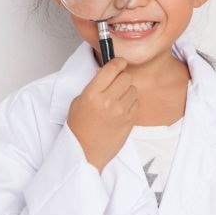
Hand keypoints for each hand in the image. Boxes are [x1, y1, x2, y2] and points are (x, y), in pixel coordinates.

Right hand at [67, 57, 137, 171]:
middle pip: (126, 77)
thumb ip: (94, 86)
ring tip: (117, 100)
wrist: (85, 152)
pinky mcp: (130, 120)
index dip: (118, 62)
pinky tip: (121, 110)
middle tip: (116, 84)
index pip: (111, 68)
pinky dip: (131, 103)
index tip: (119, 62)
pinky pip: (136, 103)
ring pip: (133, 89)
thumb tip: (106, 72)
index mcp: (92, 94)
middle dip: (122, 78)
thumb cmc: (80, 128)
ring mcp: (121, 111)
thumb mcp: (79, 101)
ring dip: (127, 91)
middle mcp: (108, 101)